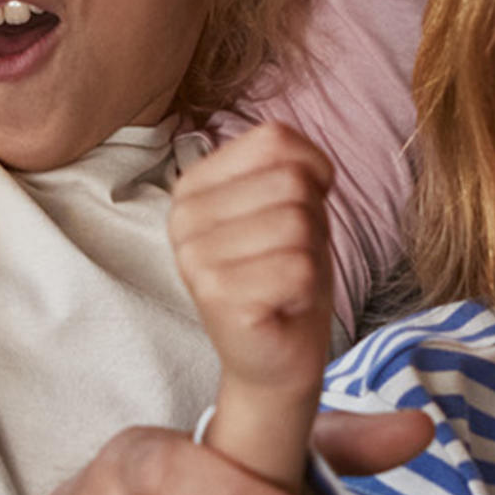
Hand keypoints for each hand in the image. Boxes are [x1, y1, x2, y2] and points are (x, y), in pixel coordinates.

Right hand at [170, 123, 334, 491]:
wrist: (275, 356)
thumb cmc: (284, 274)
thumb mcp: (290, 204)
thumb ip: (289, 165)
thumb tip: (308, 167)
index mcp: (192, 184)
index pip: (274, 138)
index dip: (312, 173)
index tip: (297, 214)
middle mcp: (183, 217)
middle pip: (291, 182)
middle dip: (312, 222)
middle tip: (290, 258)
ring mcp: (194, 257)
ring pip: (298, 223)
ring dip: (309, 257)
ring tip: (285, 281)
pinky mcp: (217, 296)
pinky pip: (299, 268)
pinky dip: (306, 289)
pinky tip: (282, 305)